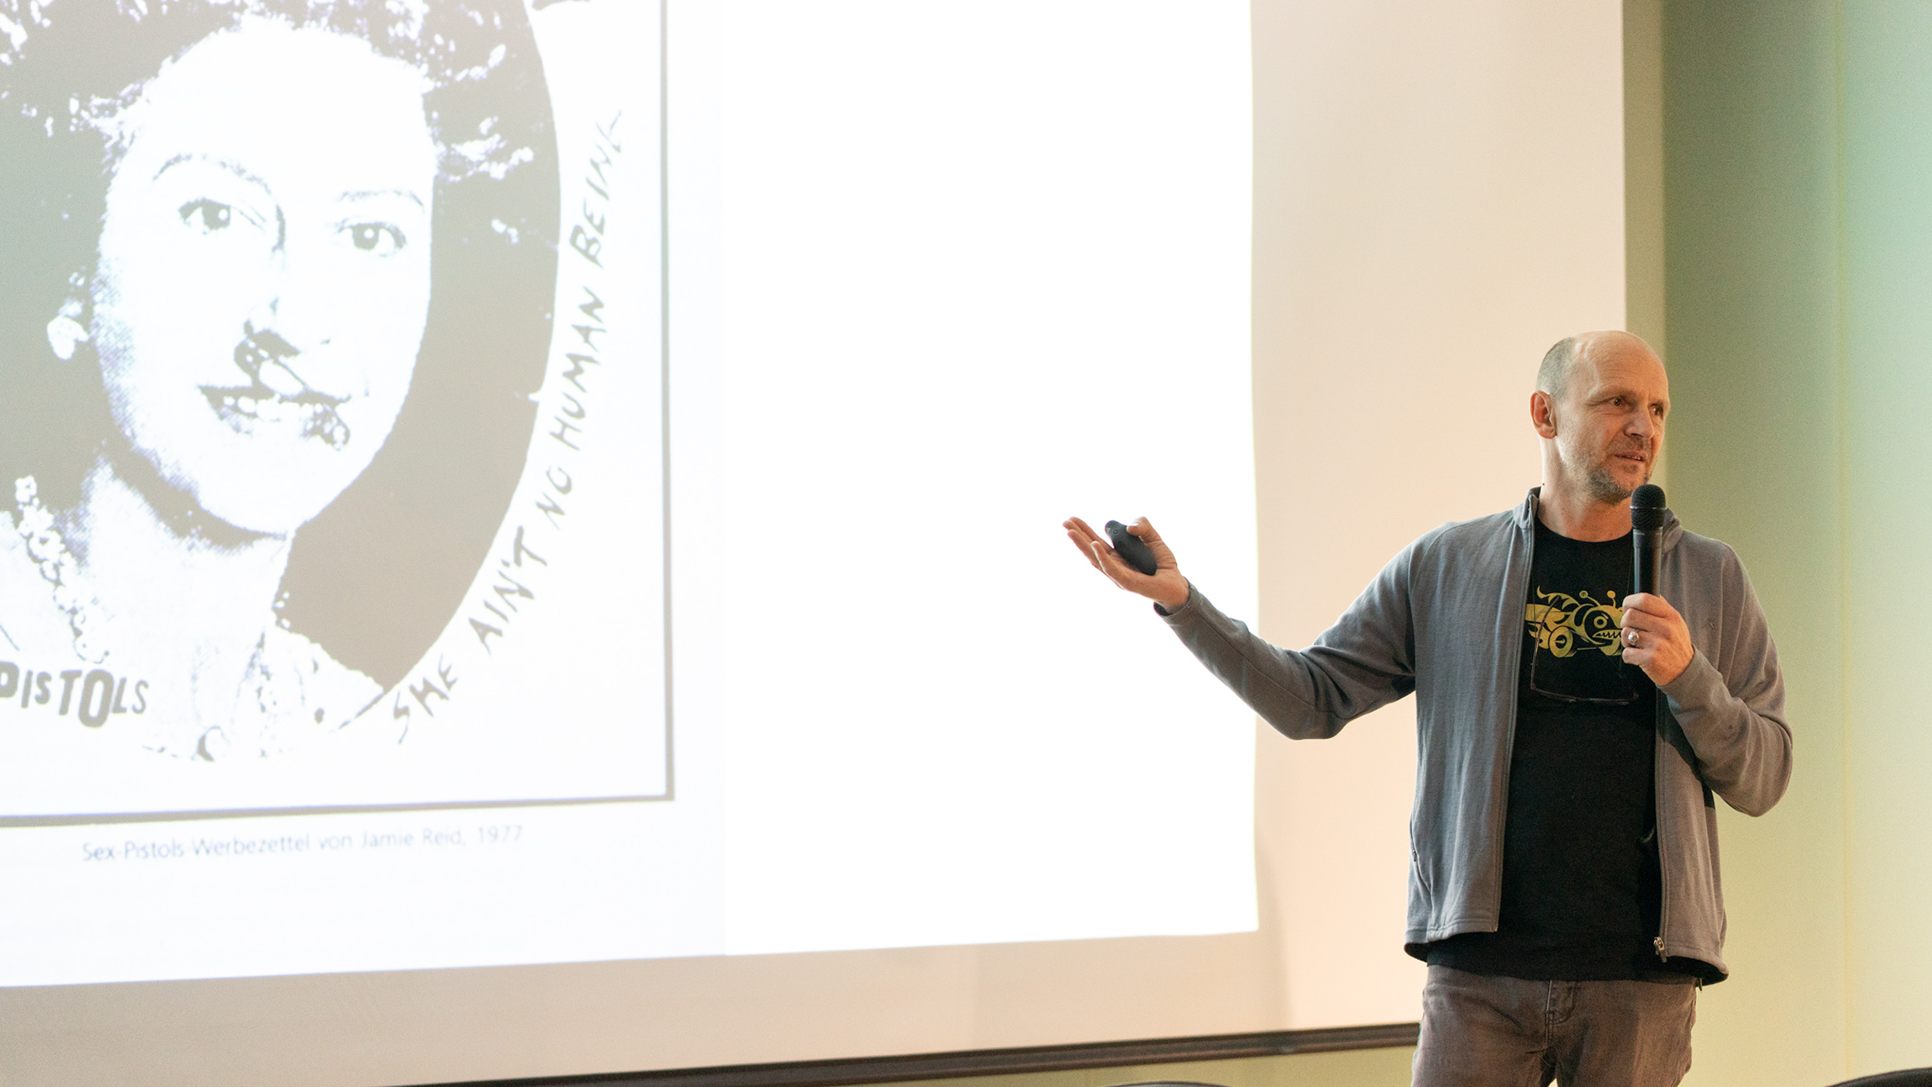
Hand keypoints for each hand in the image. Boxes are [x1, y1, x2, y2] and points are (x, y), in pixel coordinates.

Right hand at [1063, 515, 1189, 612]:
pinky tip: (1095, 545)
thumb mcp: (1154, 538)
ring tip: (1070, 532)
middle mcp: (1114, 567)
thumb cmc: (1163, 565)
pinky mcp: (1127, 583)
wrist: (1177, 586)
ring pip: (1096, 560)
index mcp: (1117, 557)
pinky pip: (1112, 569)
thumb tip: (1129, 527)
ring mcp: (1118, 576)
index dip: (1085, 531)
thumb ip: (1143, 526)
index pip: (1097, 543)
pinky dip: (1102, 557)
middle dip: (1078, 536)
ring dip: (1083, 545)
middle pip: (1092, 550)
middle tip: (1065, 522)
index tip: (1072, 519)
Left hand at [1621, 592, 1691, 685]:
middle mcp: (1665, 628)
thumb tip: (1641, 597)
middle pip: (1629, 616)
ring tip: (1638, 645)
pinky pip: (1626, 652)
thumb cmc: (1676, 646)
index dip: (1629, 602)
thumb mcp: (1676, 623)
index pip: (1643, 599)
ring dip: (1626, 641)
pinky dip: (1629, 656)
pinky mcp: (1650, 659)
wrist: (1686, 672)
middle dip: (1625, 623)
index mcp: (1671, 616)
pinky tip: (1639, 657)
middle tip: (1632, 630)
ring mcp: (1658, 644)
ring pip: (1625, 634)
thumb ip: (1660, 609)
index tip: (1626, 608)